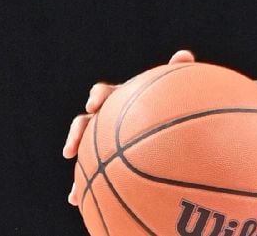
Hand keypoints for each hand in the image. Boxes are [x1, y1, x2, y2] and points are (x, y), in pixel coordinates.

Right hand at [63, 50, 195, 204]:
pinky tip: (78, 201)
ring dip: (78, 170)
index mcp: (121, 99)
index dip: (97, 97)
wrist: (177, 125)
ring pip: (86, 154)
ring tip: (74, 189)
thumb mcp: (177, 89)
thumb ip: (178, 74)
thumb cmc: (175, 102)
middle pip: (86, 124)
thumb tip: (183, 55)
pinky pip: (95, 174)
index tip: (94, 104)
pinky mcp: (108, 161)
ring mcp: (105, 141)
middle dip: (78, 134)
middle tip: (73, 148)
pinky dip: (84, 187)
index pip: (104, 94)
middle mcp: (108, 119)